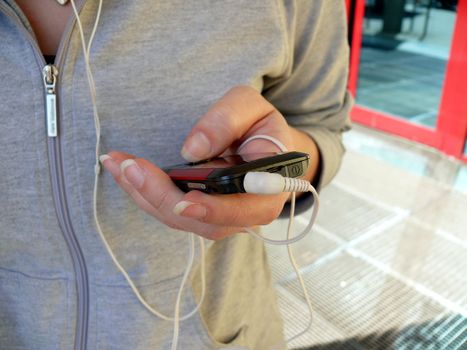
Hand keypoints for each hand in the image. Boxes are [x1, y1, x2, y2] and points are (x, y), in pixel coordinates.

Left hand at [100, 86, 317, 239]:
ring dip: (145, 194)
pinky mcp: (201, 213)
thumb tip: (193, 149)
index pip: (245, 208)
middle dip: (162, 197)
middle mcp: (246, 213)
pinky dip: (145, 192)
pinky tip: (125, 170)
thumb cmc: (262, 127)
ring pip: (181, 219)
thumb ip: (228, 120)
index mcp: (269, 189)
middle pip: (203, 221)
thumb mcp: (252, 108)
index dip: (213, 210)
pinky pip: (171, 210)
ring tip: (117, 164)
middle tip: (129, 167)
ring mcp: (222, 218)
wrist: (267, 148)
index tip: (183, 202)